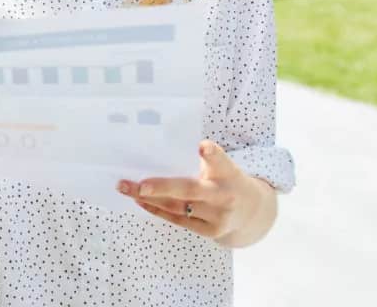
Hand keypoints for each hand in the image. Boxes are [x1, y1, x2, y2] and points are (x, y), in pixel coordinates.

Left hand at [117, 139, 268, 242]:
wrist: (252, 212)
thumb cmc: (226, 180)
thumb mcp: (223, 167)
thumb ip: (202, 160)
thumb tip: (156, 149)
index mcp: (228, 172)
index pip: (220, 160)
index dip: (211, 154)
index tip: (202, 146)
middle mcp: (224, 195)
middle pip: (190, 190)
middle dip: (162, 187)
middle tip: (139, 184)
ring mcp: (217, 216)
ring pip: (177, 207)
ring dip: (147, 197)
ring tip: (125, 187)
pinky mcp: (210, 231)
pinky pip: (177, 219)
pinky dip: (156, 209)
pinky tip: (139, 200)